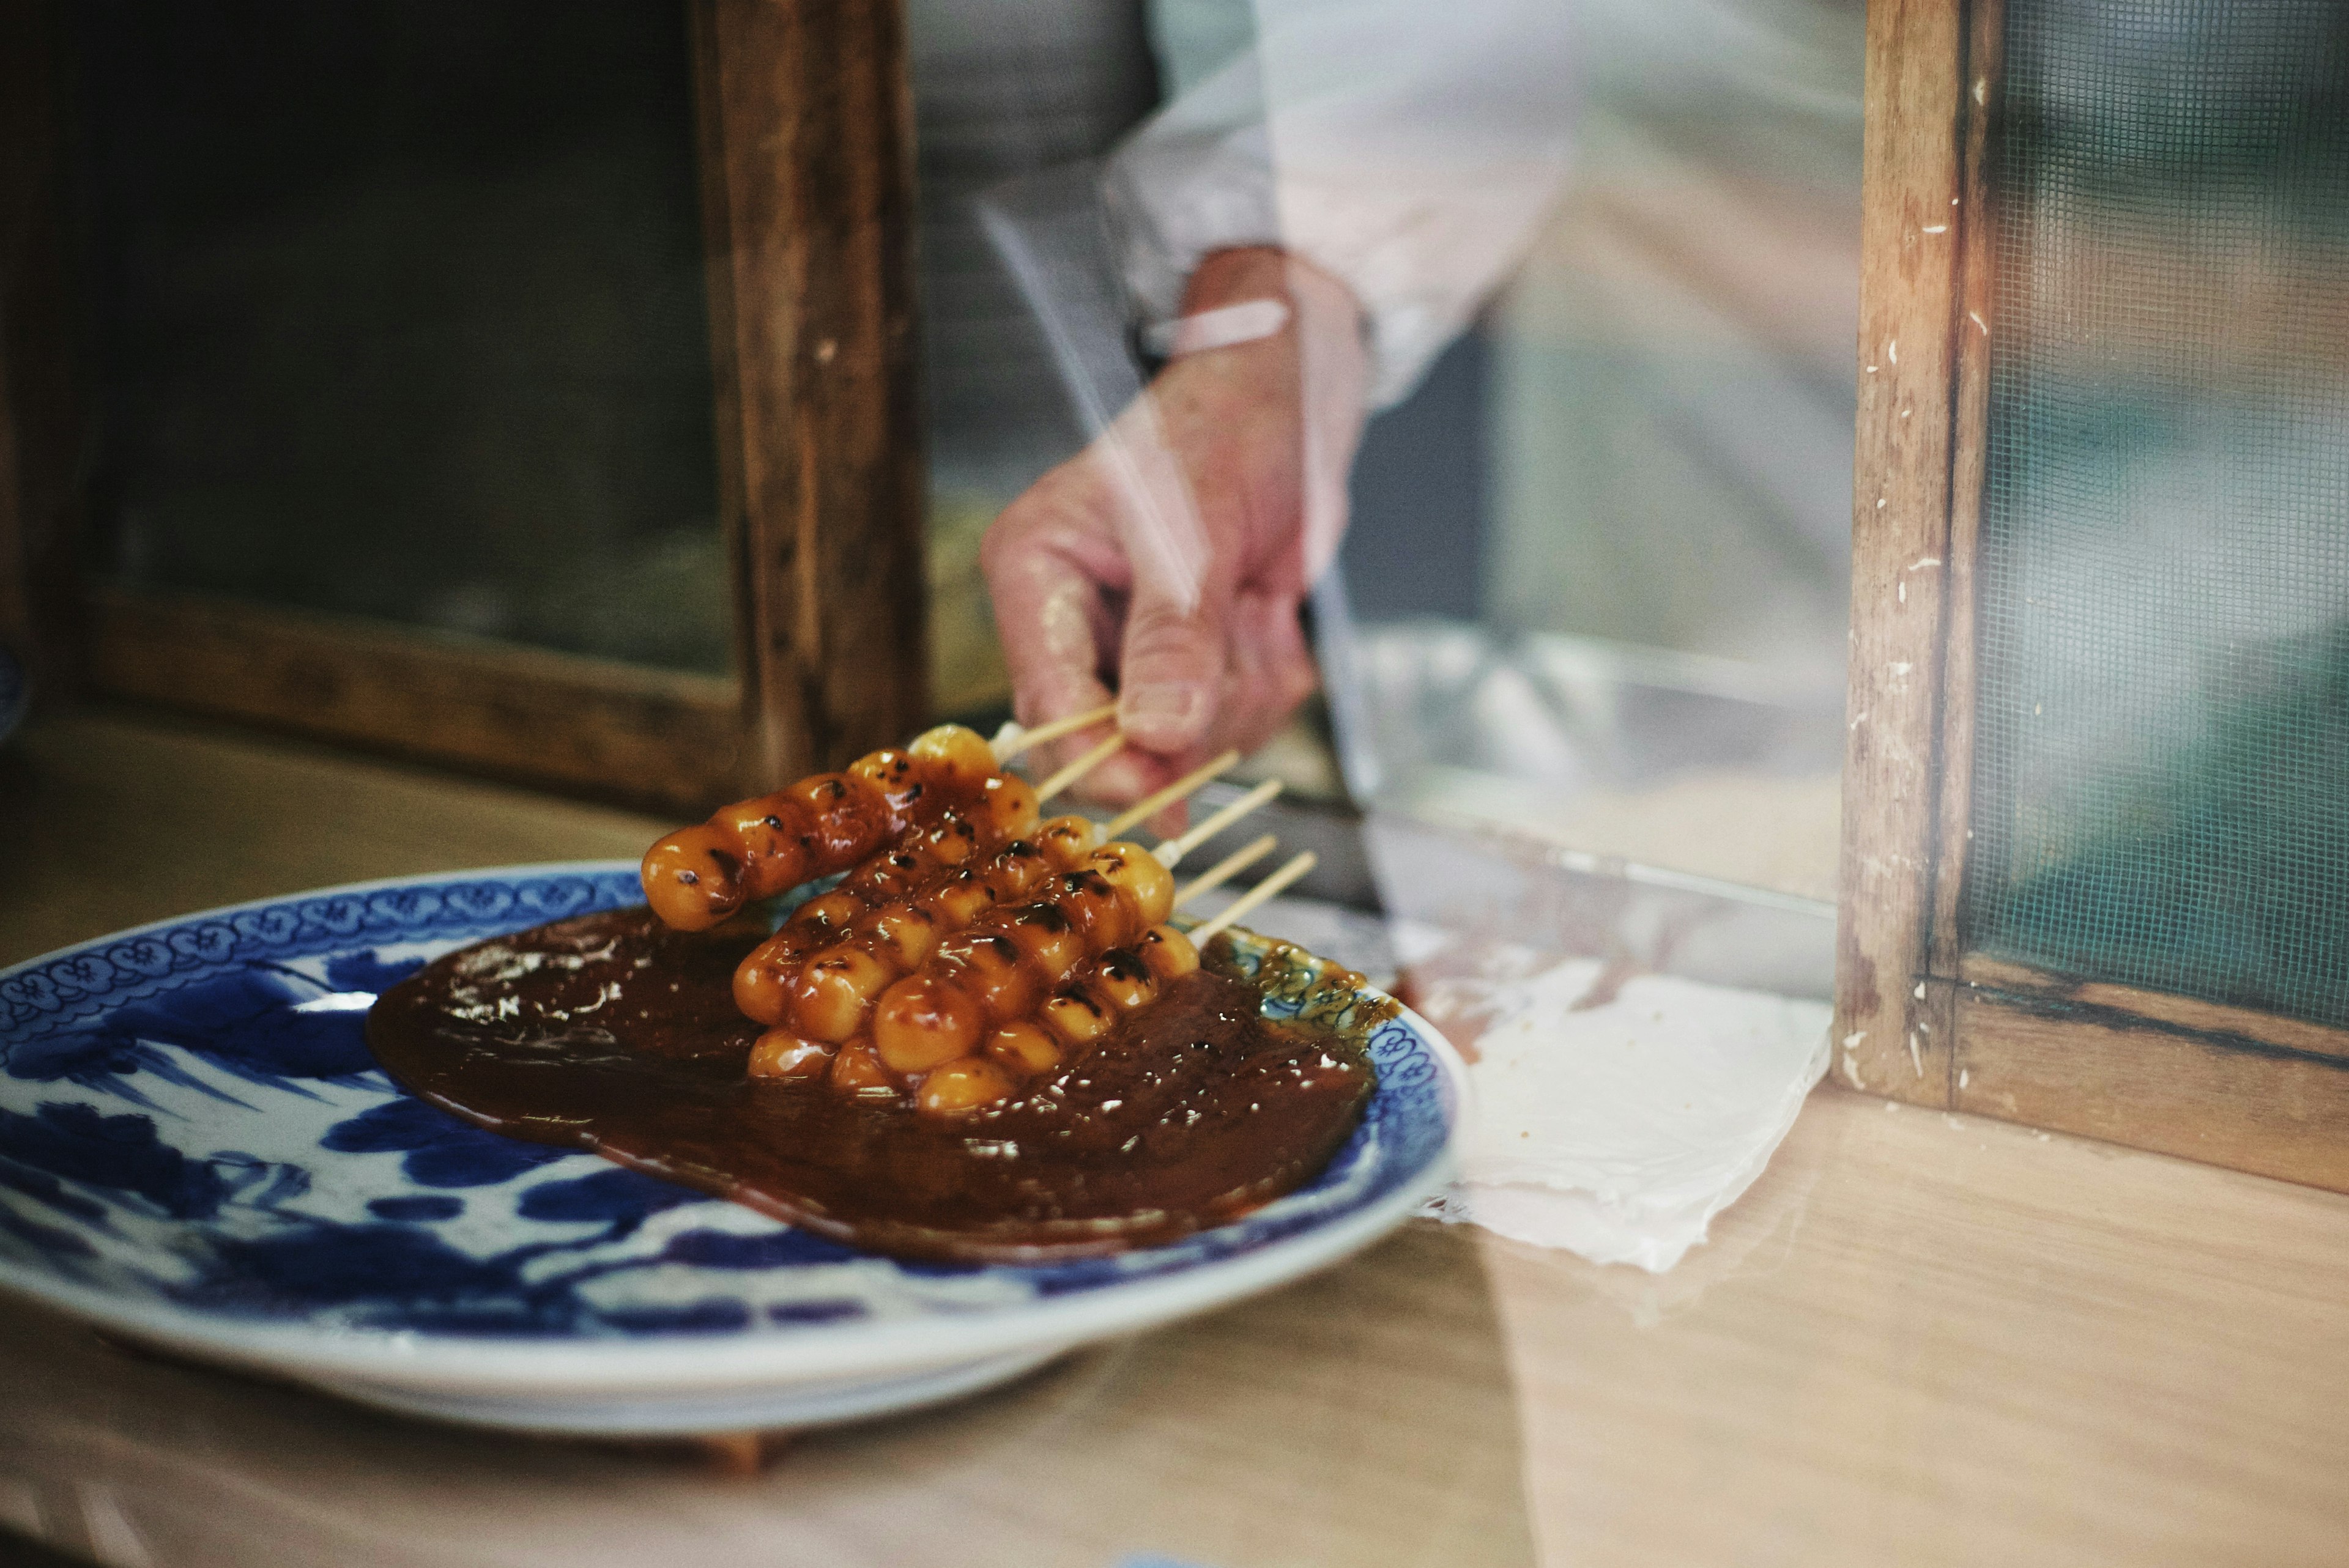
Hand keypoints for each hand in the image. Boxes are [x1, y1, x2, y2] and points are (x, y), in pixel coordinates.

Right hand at [981, 247, 1369, 804]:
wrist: (1293, 405)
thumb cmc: (1225, 428)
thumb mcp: (1197, 529)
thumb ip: (1175, 634)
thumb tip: (1155, 732)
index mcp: (1038, 572)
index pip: (1048, 699)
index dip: (1101, 758)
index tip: (1159, 793)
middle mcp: (1075, 620)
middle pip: (1114, 737)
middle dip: (1191, 715)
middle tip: (1235, 654)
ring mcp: (1136, 650)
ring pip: (1185, 740)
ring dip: (1241, 688)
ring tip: (1254, 605)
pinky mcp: (1195, 665)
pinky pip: (1236, 721)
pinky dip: (1268, 678)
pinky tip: (1268, 614)